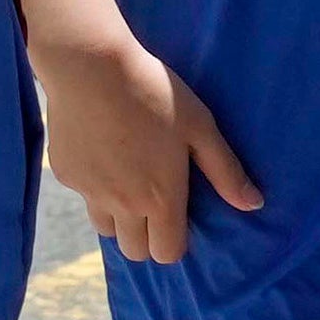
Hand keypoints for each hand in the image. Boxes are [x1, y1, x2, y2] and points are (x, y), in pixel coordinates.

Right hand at [31, 19, 262, 263]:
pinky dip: (95, 187)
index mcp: (160, 198)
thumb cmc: (154, 92)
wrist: (92, 66)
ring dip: (119, 218)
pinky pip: (84, 196)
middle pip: (134, 252)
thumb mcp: (199, 126)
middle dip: (147, 237)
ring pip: (105, 230)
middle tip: (155, 202)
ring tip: (129, 182)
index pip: (167, 254)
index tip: (180, 215)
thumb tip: (254, 204)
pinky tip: (103, 153)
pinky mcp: (65, 176)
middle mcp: (123, 205)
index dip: (176, 241)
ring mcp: (89, 192)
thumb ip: (226, 170)